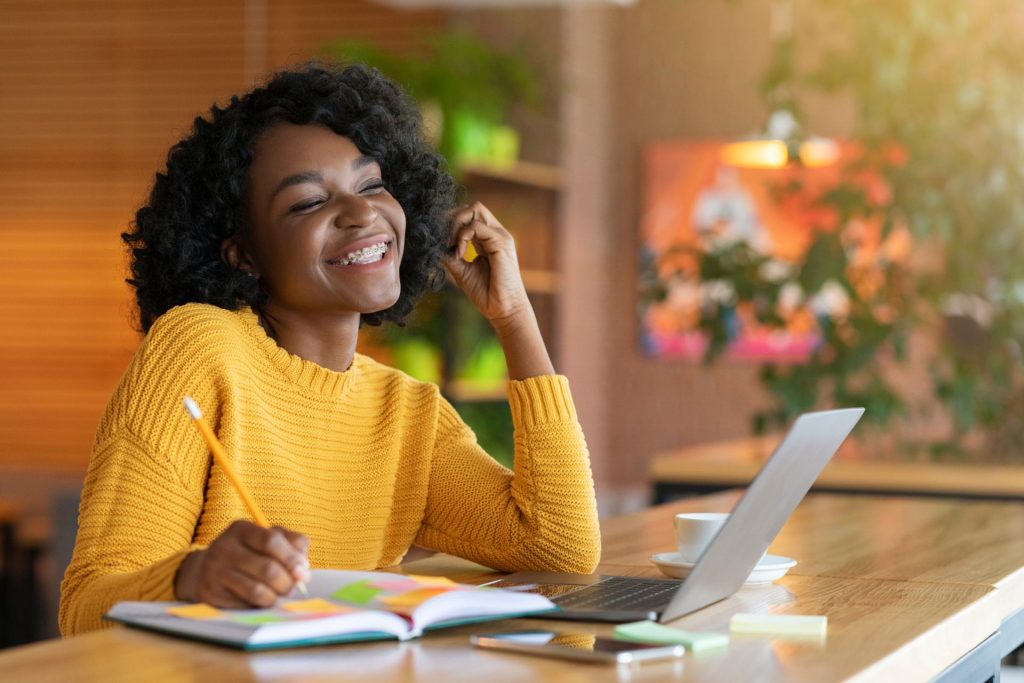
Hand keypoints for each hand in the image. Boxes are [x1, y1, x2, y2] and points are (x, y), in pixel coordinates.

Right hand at [174, 520, 310, 607]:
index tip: (304, 570)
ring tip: (279, 594)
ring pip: (257, 590)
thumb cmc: (247, 553)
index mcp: (241, 529)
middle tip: (293, 587)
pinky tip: (262, 599)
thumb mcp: (267, 539)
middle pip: (267, 568)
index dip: (292, 558)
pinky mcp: (211, 593)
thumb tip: (303, 565)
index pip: (271, 541)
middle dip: (287, 582)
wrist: (204, 570)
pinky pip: (244, 604)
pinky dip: (260, 604)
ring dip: (276, 596)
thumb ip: (291, 543)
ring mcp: (215, 571)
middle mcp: (224, 547)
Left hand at [443, 202, 530, 331]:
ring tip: (450, 246)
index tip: (440, 240)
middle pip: (472, 207)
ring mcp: (500, 236)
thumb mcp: (461, 270)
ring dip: (455, 224)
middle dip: (452, 218)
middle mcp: (495, 234)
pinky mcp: (501, 243)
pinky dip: (462, 236)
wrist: (503, 310)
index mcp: (487, 239)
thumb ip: (449, 254)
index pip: (469, 215)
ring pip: (474, 209)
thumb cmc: (485, 293)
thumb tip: (433, 242)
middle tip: (443, 240)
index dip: (451, 221)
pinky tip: (459, 253)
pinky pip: (476, 226)